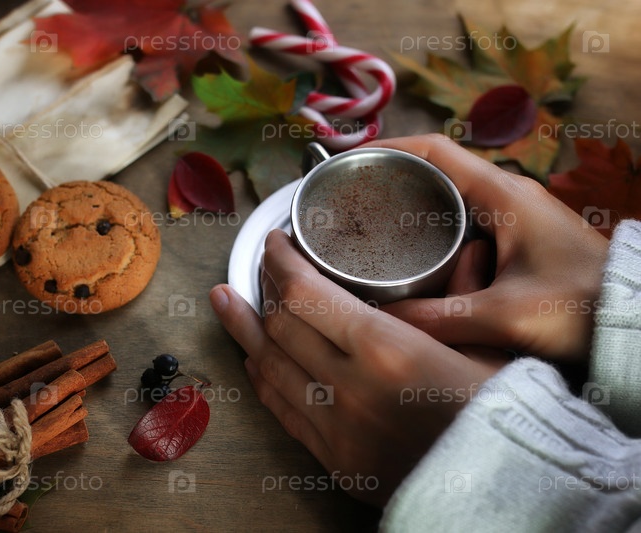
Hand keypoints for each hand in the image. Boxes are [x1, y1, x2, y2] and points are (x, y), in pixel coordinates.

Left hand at [210, 230, 500, 504]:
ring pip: (268, 367)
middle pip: (279, 326)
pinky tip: (254, 360)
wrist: (499, 495)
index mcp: (385, 350)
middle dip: (260, 288)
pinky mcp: (331, 459)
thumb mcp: (490, 352)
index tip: (275, 242)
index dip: (280, 262)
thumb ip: (464, 297)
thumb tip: (471, 251)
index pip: (306, 294)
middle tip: (254, 266)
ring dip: (244, 331)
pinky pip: (282, 410)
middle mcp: (348, 386)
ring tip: (226, 302)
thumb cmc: (501, 420)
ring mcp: (333, 427)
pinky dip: (263, 379)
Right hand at [368, 134, 608, 361]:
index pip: (432, 150)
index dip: (386, 150)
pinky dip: (431, 229)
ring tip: (369, 226)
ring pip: (449, 197)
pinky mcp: (517, 237)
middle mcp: (506, 194)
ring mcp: (514, 214)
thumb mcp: (503, 315)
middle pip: (435, 170)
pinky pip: (464, 221)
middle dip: (390, 180)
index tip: (348, 161)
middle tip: (349, 202)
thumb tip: (380, 322)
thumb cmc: (580, 308)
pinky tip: (411, 255)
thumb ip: (438, 319)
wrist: (633, 322)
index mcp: (502, 193)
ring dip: (410, 206)